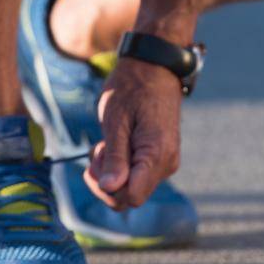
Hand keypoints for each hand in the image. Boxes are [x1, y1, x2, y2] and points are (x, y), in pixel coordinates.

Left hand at [84, 57, 181, 209]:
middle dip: (106, 179)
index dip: (108, 186)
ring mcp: (165, 162)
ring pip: (131, 187)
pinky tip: (117, 142)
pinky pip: (137, 175)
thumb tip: (109, 189)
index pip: (131, 197)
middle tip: (98, 148)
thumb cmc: (133, 88)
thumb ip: (115, 158)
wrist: (154, 67)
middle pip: (129, 197)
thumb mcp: (116, 121)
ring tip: (107, 141)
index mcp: (157, 155)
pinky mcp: (159, 158)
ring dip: (112, 171)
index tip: (96, 161)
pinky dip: (121, 165)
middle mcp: (166, 164)